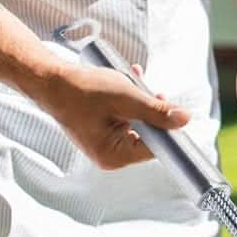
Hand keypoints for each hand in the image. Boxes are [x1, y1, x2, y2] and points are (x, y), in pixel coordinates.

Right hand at [32, 64, 189, 170]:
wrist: (51, 81)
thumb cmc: (82, 90)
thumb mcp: (126, 97)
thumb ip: (156, 110)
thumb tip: (185, 119)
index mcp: (114, 155)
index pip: (156, 148)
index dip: (169, 129)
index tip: (177, 111)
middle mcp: (111, 156)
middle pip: (150, 135)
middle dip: (153, 110)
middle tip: (152, 90)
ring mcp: (107, 145)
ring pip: (140, 124)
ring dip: (142, 102)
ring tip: (135, 81)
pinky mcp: (104, 133)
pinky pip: (128, 119)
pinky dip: (131, 102)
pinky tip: (129, 82)